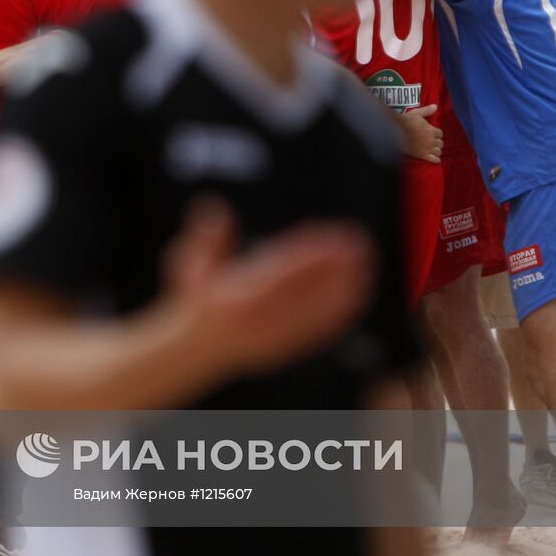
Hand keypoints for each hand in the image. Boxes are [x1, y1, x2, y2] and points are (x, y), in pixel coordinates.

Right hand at [158, 200, 372, 379]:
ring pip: (318, 311)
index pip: (281, 270)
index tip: (331, 235)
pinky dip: (341, 313)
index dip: (309, 253)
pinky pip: (320, 330)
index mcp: (238, 297)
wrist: (198, 349)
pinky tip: (358, 295)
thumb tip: (213, 206)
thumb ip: (207, 237)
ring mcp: (276, 336)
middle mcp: (260, 320)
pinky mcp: (289, 347)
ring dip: (345, 288)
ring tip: (365, 265)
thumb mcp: (190, 265)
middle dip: (335, 267)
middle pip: (306, 290)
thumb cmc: (199, 300)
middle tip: (359, 245)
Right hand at [399, 103, 443, 162]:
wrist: (396, 133)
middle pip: (440, 143)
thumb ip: (427, 110)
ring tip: (433, 149)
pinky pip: (434, 159)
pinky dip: (436, 159)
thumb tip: (436, 106)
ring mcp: (427, 148)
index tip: (433, 134)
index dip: (437, 134)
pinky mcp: (422, 155)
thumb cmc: (406, 122)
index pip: (440, 133)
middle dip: (437, 142)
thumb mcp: (416, 113)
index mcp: (432, 130)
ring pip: (438, 151)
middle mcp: (431, 140)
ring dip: (437, 150)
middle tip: (432, 142)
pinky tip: (435, 158)